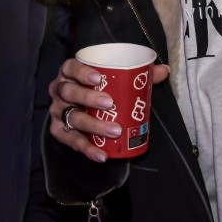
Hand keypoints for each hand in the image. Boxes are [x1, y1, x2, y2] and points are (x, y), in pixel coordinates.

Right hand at [48, 58, 168, 162]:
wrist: (80, 106)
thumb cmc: (98, 89)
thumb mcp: (114, 79)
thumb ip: (137, 74)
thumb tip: (164, 70)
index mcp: (70, 73)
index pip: (70, 67)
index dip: (81, 72)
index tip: (99, 78)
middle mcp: (59, 90)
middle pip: (69, 92)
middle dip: (88, 98)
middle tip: (110, 104)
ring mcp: (57, 111)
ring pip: (71, 117)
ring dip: (92, 126)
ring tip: (114, 131)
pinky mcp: (58, 131)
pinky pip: (69, 140)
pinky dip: (85, 148)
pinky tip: (101, 154)